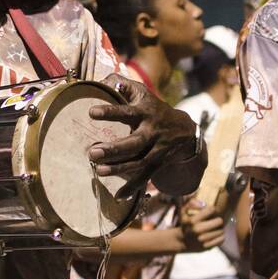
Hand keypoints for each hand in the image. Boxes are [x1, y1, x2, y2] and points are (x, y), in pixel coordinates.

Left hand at [87, 78, 200, 197]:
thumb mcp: (142, 93)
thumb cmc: (154, 109)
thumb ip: (122, 85)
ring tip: (99, 171)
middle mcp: (152, 133)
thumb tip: (101, 81)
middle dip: (113, 149)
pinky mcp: (157, 165)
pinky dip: (132, 188)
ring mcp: (156, 151)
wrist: (186, 131)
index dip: (110, 112)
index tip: (91, 113)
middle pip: (133, 143)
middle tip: (91, 153)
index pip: (127, 112)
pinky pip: (145, 179)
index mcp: (145, 113)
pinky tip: (119, 196)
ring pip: (138, 163)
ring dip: (119, 169)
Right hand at [178, 200, 225, 251]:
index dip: (212, 210)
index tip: (210, 212)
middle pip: (219, 221)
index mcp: (192, 220)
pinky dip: (220, 237)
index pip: (211, 210)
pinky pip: (221, 239)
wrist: (181, 241)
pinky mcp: (207, 247)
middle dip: (217, 220)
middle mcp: (197, 230)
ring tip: (214, 229)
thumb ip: (191, 203)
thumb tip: (203, 204)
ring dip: (219, 229)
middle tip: (214, 221)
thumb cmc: (185, 224)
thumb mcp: (183, 212)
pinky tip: (215, 235)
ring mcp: (202, 240)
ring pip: (221, 231)